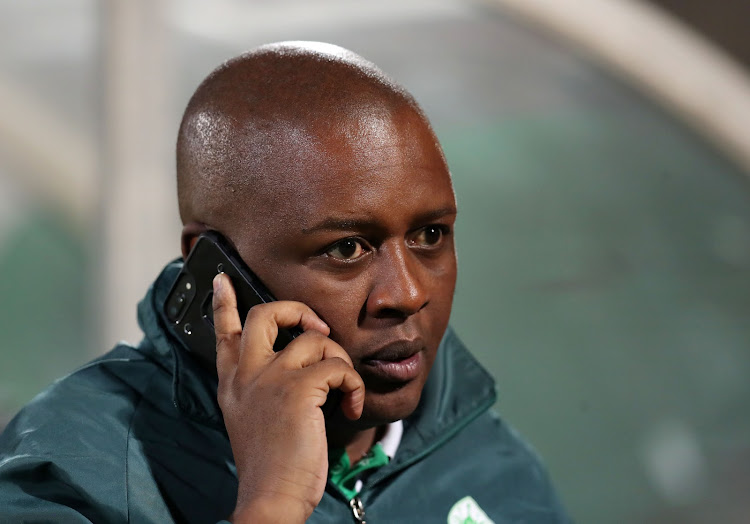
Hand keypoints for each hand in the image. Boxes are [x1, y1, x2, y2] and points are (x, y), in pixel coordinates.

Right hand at [212, 273, 364, 522]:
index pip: (224, 332)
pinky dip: (354, 384)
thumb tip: (294, 363)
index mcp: (233, 382)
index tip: (222, 279)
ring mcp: (270, 378)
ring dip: (339, 360)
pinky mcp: (298, 388)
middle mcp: (246, 374)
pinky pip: (338, 366)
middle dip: (296, 309)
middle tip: (316, 327)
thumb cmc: (270, 464)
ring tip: (343, 389)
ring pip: (314, 339)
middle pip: (264, 313)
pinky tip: (351, 406)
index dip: (224, 302)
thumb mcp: (250, 419)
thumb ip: (259, 388)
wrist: (271, 496)